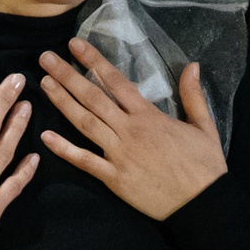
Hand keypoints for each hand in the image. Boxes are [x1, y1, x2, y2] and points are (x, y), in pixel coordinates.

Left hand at [36, 38, 227, 218]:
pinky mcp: (114, 179)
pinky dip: (65, 149)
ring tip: (44, 83)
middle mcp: (130, 131)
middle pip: (94, 98)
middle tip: (46, 59)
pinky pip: (85, 161)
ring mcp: (119, 155)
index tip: (75, 45)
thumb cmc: (205, 166)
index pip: (117, 82)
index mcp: (149, 116)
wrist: (202, 204)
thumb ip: (193, 95)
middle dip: (68, 76)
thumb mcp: (204, 126)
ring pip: (85, 123)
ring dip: (63, 102)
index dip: (94, 61)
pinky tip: (45, 136)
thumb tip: (192, 65)